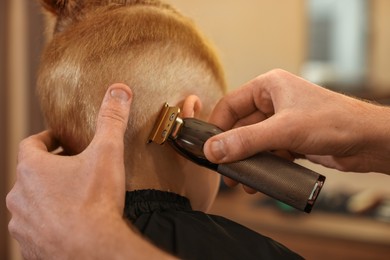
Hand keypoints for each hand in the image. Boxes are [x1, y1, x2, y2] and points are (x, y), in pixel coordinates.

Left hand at [6, 84, 173, 258]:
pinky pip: (34, 227)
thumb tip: (119, 90)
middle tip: (73, 168)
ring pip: (30, 202)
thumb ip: (111, 119)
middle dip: (50, 168)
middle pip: (30, 173)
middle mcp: (20, 195)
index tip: (60, 140)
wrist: (92, 250)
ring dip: (46, 196)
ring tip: (71, 196)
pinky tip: (67, 222)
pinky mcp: (29, 245)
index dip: (47, 139)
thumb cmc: (95, 202)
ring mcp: (22, 223)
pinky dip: (47, 221)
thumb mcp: (107, 153)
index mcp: (33, 169)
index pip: (31, 144)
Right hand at [204, 69, 389, 174]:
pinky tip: (259, 181)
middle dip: (233, 150)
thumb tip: (212, 150)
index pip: (231, 105)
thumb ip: (245, 141)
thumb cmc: (333, 121)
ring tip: (241, 181)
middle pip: (241, 126)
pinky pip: (268, 152)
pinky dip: (262, 166)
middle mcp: (274, 101)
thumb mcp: (283, 131)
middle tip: (225, 172)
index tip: (209, 149)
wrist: (368, 141)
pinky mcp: (291, 138)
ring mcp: (283, 121)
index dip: (217, 127)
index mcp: (269, 86)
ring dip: (247, 161)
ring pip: (254, 142)